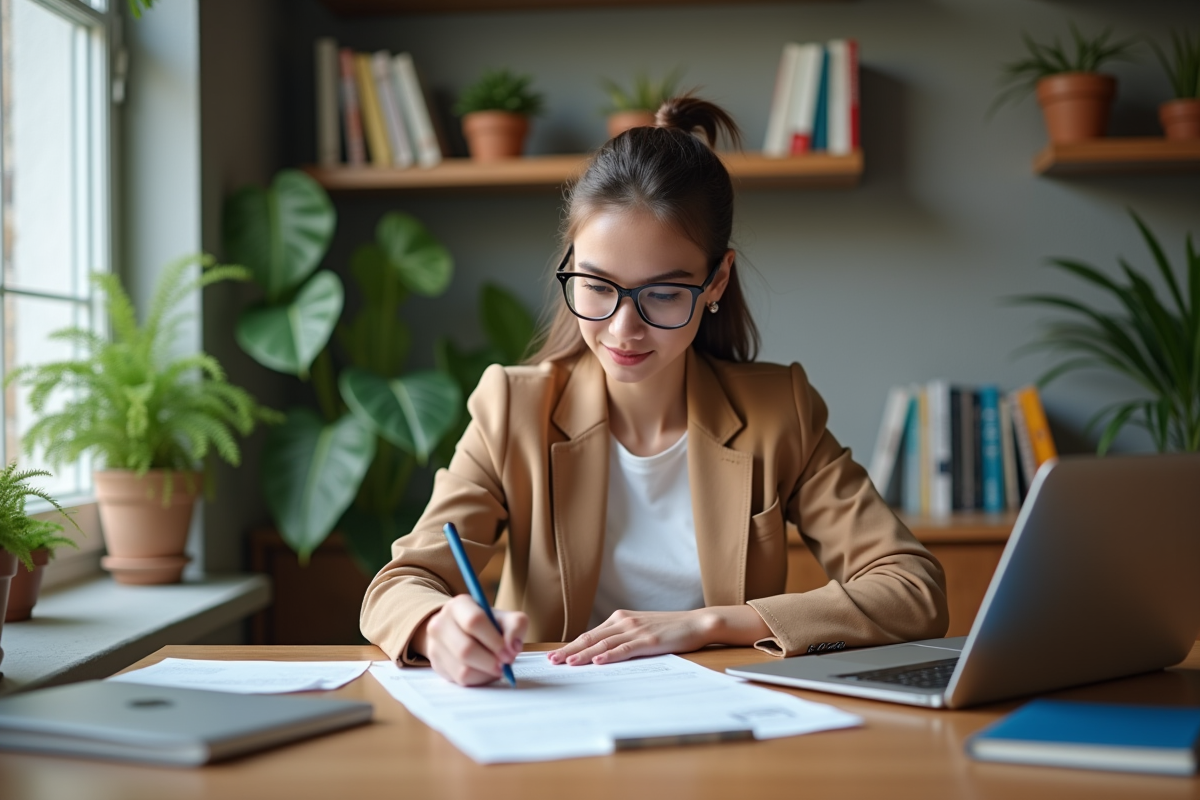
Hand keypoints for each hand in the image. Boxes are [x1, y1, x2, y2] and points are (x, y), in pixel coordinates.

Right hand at [413, 595, 528, 685]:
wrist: (461, 631)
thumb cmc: (487, 625)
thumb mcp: (504, 618)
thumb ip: (516, 626)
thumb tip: (513, 646)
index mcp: (459, 605)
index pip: (474, 621)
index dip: (494, 641)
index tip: (509, 653)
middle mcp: (441, 623)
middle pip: (466, 649)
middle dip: (491, 661)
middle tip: (505, 665)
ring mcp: (435, 645)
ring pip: (462, 669)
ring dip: (486, 673)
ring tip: (496, 667)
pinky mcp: (436, 664)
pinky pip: (460, 680)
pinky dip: (478, 679)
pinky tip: (484, 670)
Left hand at [547, 605, 773, 665]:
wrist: (696, 623)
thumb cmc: (668, 628)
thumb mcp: (640, 629)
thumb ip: (621, 637)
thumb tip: (599, 653)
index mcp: (620, 618)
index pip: (590, 635)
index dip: (571, 646)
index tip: (555, 656)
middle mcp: (624, 621)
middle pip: (591, 639)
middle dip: (570, 651)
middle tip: (552, 662)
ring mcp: (636, 630)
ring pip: (604, 644)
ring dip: (584, 654)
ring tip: (568, 663)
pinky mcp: (648, 640)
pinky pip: (625, 649)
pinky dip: (610, 656)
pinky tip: (598, 662)